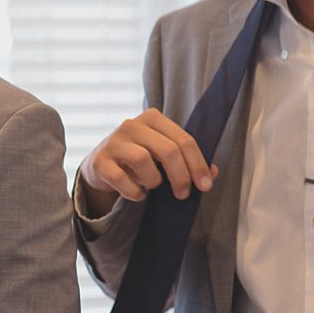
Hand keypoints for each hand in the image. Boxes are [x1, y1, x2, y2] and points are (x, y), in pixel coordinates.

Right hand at [79, 107, 218, 216]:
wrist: (100, 166)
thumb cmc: (139, 159)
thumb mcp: (163, 154)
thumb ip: (187, 159)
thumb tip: (213, 172)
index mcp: (152, 118)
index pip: (183, 139)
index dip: (198, 164)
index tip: (205, 185)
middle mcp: (131, 125)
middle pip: (167, 150)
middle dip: (181, 176)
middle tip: (183, 194)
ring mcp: (113, 142)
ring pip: (143, 161)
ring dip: (153, 181)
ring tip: (151, 186)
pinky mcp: (100, 161)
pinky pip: (122, 179)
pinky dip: (134, 192)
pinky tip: (137, 193)